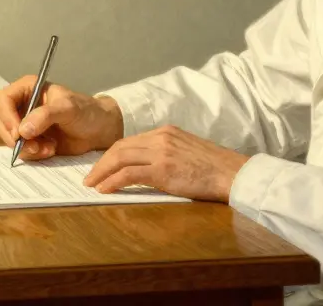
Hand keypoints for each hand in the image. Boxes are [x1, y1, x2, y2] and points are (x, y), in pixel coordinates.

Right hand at [0, 75, 123, 160]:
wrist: (99, 131)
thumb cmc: (86, 112)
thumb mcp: (68, 108)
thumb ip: (45, 115)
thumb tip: (22, 130)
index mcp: (28, 89)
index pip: (2, 100)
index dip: (6, 116)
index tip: (18, 133)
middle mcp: (23, 106)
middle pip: (2, 122)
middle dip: (16, 138)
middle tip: (35, 146)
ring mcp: (25, 125)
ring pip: (9, 139)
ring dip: (27, 148)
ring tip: (49, 148)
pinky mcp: (31, 141)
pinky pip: (21, 151)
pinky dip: (33, 154)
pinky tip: (51, 150)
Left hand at [82, 125, 250, 201]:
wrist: (233, 172)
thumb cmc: (214, 168)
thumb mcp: (187, 151)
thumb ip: (167, 153)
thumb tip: (146, 168)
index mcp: (166, 131)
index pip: (129, 141)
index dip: (112, 155)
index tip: (102, 167)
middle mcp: (161, 137)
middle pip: (120, 147)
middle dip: (101, 163)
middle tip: (89, 177)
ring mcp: (161, 152)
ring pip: (120, 158)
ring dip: (102, 172)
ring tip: (92, 185)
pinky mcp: (163, 169)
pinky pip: (129, 174)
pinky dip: (113, 181)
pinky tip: (105, 190)